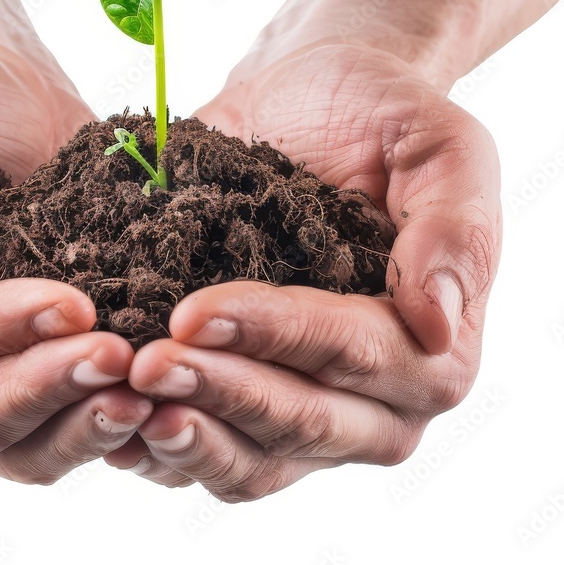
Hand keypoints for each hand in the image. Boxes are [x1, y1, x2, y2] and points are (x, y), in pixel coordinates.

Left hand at [105, 42, 500, 499]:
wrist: (312, 104)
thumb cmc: (381, 114)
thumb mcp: (442, 144)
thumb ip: (455, 227)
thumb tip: (438, 323)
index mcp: (436, 344)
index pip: (356, 353)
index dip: (279, 337)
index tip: (195, 311)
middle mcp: (379, 398)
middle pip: (304, 422)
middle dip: (223, 392)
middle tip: (145, 362)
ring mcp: (310, 410)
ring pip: (254, 459)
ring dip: (188, 434)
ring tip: (122, 396)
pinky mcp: (248, 402)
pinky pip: (210, 451)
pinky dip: (161, 446)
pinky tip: (108, 419)